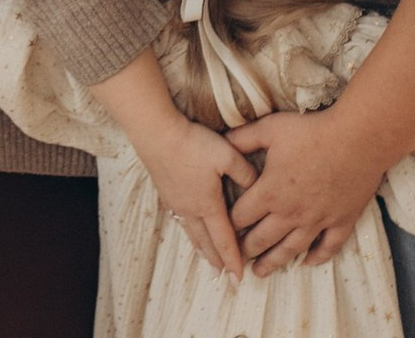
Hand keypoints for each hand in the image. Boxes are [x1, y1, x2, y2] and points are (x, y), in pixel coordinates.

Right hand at [133, 114, 255, 279]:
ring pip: (192, 234)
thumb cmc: (193, 144)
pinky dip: (190, 235)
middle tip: (226, 277)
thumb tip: (257, 185)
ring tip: (208, 262)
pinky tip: (189, 231)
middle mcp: (192, 209)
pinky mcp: (167, 193)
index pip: (224, 239)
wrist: (157, 134)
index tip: (240, 279)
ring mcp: (177, 203)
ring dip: (203, 250)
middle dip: (218, 261)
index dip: (233, 259)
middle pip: (207, 242)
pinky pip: (181, 223)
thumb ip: (245, 172)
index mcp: (208, 204)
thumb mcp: (227, 155)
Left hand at [227, 108, 384, 273]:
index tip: (221, 230)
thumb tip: (222, 141)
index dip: (228, 224)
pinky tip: (307, 263)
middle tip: (236, 259)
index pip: (242, 216)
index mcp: (271, 191)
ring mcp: (317, 220)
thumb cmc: (311, 132)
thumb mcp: (271, 128)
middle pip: (262, 239)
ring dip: (273, 262)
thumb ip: (243, 137)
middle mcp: (291, 213)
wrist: (357, 139)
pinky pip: (328, 247)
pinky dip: (317, 257)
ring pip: (291, 249)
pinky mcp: (341, 222)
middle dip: (246, 250)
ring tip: (260, 272)